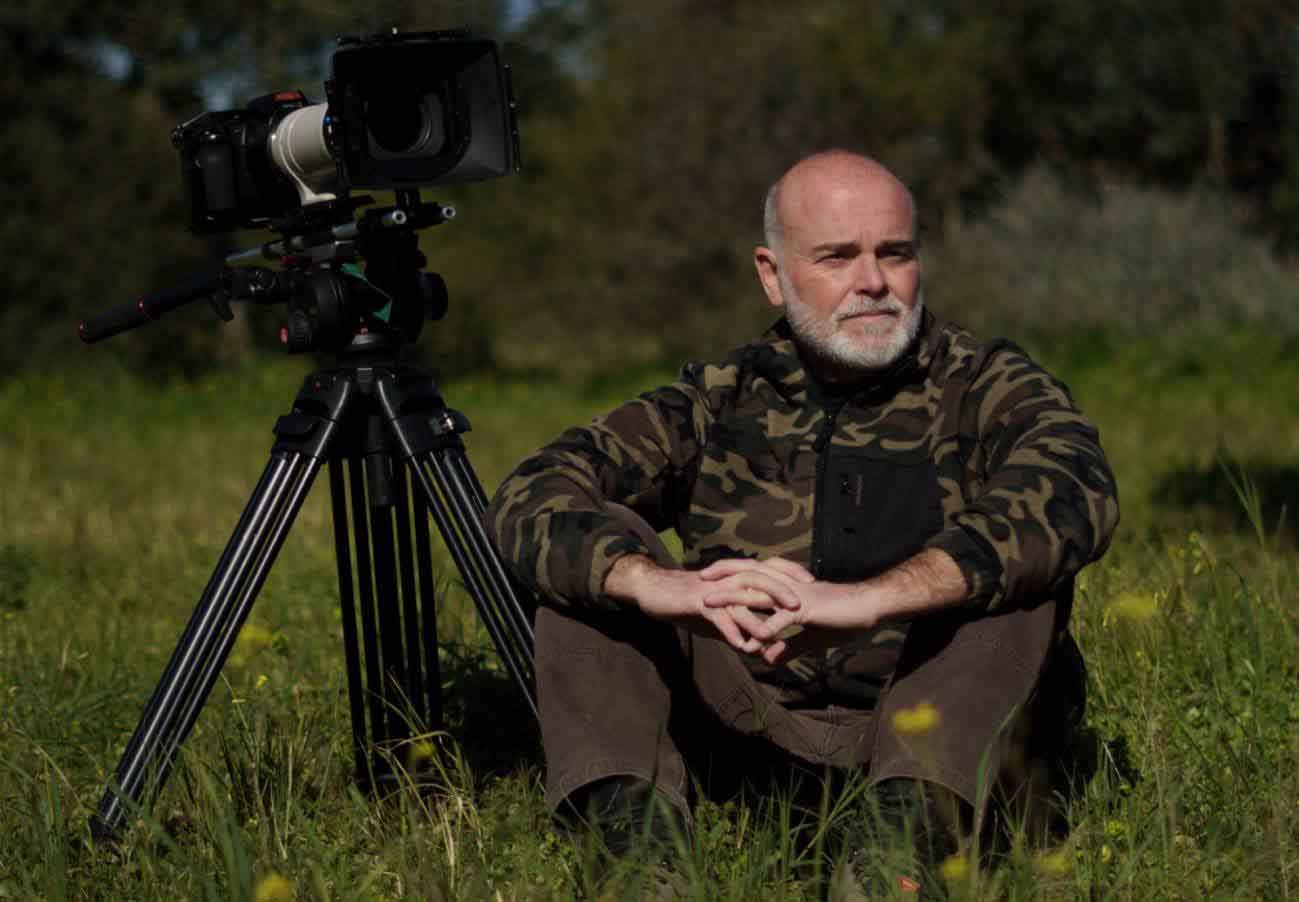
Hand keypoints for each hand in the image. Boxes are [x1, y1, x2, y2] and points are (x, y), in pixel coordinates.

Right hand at [603, 554, 802, 653]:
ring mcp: (714, 591)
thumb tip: (755, 647)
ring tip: (773, 634)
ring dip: (757, 617)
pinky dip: (730, 632)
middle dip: (782, 593)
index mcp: (736, 580)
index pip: (769, 574)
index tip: (814, 589)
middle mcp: (728, 582)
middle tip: (802, 607)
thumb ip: (736, 629)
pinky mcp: (698, 602)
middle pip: (760, 581)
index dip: (791, 579)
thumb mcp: (715, 618)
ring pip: (741, 600)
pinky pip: (718, 617)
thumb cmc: (686, 603)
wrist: (654, 592)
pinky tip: (740, 646)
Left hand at [698, 557, 881, 664]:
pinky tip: (750, 640)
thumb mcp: (811, 637)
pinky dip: (765, 628)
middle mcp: (787, 587)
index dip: (732, 576)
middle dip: (723, 576)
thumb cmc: (844, 617)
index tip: (711, 581)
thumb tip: (767, 659)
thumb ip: (788, 646)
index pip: (754, 576)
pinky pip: (780, 620)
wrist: (870, 607)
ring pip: (757, 593)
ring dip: (731, 598)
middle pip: (749, 574)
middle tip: (699, 579)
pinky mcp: (807, 610)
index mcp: (787, 589)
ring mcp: (795, 597)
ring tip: (709, 603)